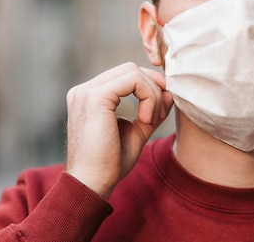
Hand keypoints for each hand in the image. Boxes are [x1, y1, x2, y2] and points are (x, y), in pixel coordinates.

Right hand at [65, 62, 172, 197]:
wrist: (92, 184)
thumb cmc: (110, 163)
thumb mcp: (137, 131)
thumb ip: (151, 110)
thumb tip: (169, 92)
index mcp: (90, 96)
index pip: (126, 75)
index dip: (149, 87)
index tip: (158, 112)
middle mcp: (85, 90)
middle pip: (131, 69)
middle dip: (153, 87)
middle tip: (157, 116)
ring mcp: (87, 91)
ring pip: (133, 71)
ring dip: (152, 94)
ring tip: (150, 120)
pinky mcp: (94, 97)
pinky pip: (133, 80)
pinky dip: (148, 97)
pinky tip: (145, 119)